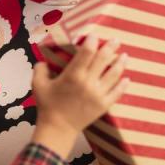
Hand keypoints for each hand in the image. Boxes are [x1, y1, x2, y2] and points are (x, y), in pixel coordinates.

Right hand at [31, 35, 127, 156]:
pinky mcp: (104, 105)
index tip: (95, 36)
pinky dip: (123, 84)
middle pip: (103, 59)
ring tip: (125, 55)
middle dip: (111, 47)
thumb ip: (40, 69)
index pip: (87, 52)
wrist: (58, 128)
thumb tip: (43, 60)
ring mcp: (98, 94)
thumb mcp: (37, 84)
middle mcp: (88, 82)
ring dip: (121, 63)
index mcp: (73, 75)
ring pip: (114, 74)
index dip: (92, 42)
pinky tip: (127, 78)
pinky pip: (117, 92)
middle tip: (116, 40)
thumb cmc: (47, 106)